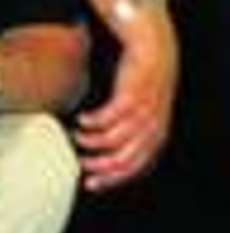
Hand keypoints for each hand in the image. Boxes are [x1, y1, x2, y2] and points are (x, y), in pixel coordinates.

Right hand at [74, 4, 176, 190]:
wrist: (153, 50)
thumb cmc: (141, 84)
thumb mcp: (139, 113)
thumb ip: (126, 133)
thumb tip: (102, 151)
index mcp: (156, 136)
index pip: (135, 167)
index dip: (112, 179)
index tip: (89, 182)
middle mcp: (152, 127)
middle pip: (124, 158)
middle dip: (99, 165)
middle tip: (80, 163)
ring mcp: (143, 111)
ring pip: (114, 139)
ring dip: (91, 141)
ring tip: (76, 135)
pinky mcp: (132, 95)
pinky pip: (108, 116)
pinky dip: (92, 122)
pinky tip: (82, 118)